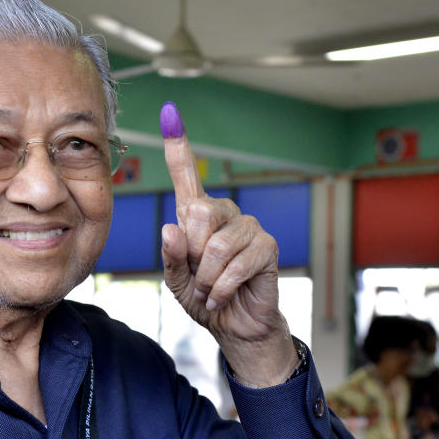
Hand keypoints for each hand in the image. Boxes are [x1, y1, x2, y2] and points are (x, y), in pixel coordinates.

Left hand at [158, 102, 297, 386]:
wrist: (234, 327)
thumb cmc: (205, 298)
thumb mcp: (177, 280)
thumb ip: (171, 256)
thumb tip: (171, 229)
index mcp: (197, 217)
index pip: (186, 176)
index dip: (177, 145)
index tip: (170, 112)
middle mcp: (224, 214)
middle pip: (197, 213)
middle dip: (191, 254)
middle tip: (197, 276)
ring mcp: (248, 228)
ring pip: (216, 245)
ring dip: (206, 278)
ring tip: (209, 291)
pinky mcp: (267, 248)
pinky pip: (237, 264)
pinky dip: (222, 288)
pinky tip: (222, 297)